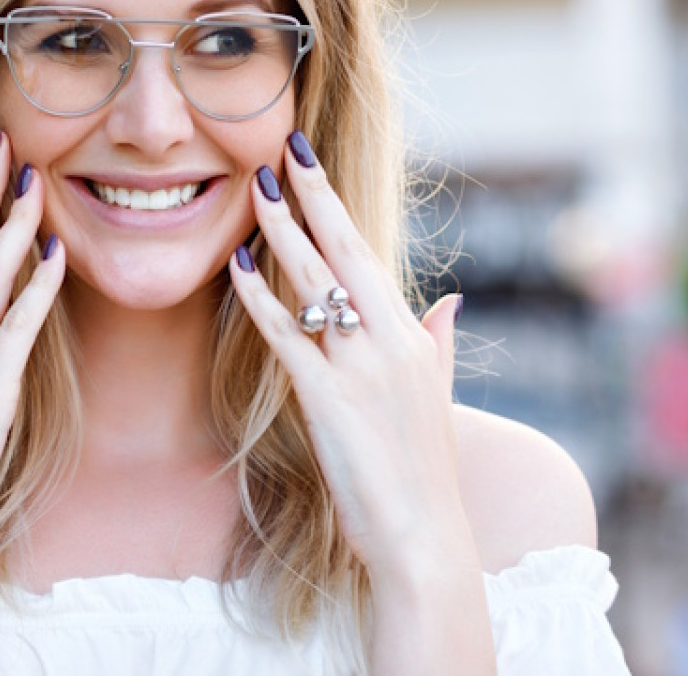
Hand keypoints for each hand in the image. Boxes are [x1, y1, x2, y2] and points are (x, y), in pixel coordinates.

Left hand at [227, 132, 468, 577]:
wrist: (423, 537)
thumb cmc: (422, 472)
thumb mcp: (437, 397)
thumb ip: (438, 344)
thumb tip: (449, 302)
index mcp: (411, 336)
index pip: (367, 253)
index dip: (336, 206)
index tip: (310, 164)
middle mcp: (390, 340)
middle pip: (346, 251)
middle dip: (313, 197)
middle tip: (283, 149)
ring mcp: (361, 368)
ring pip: (316, 283)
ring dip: (282, 232)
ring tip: (254, 188)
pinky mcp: (329, 399)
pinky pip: (289, 337)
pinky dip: (262, 299)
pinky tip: (238, 268)